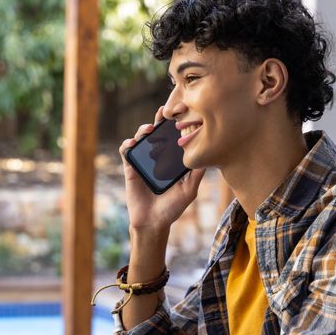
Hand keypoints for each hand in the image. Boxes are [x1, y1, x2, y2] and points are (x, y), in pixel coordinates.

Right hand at [120, 105, 205, 232]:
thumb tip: (208, 154)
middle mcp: (157, 157)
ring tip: (149, 129)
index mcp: (172, 160)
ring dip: (143, 129)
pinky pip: (126, 151)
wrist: (153, 222)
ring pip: (141, 138)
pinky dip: (128, 144)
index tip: (182, 115)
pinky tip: (133, 143)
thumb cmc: (172, 207)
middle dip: (159, 120)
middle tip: (163, 112)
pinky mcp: (130, 168)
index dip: (176, 125)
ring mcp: (143, 161)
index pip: (174, 137)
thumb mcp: (190, 190)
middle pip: (157, 133)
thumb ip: (197, 174)